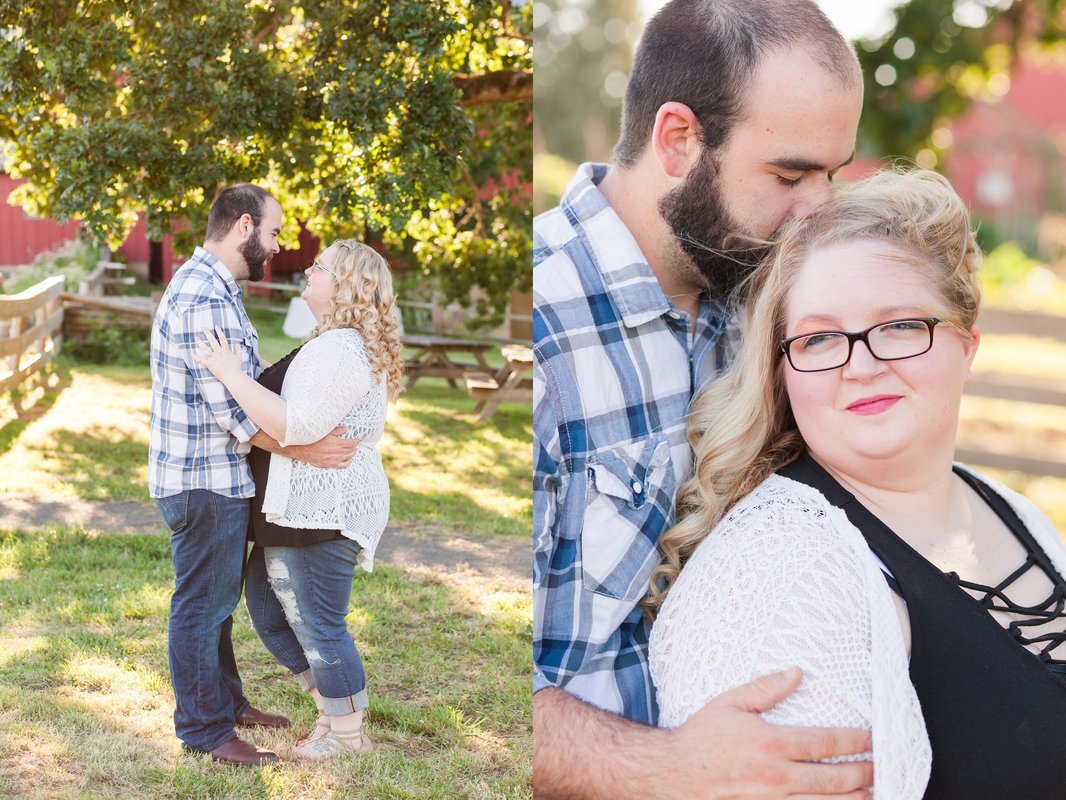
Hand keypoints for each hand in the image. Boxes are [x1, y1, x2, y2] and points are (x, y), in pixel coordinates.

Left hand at [194, 326, 242, 382]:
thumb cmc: (236, 368)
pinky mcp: (210, 365)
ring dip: (200, 343)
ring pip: (205, 349)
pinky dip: (196, 357)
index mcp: (226, 351)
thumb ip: (237, 350)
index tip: (215, 326)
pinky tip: (192, 354)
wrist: (232, 377)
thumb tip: (236, 344)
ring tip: (196, 338)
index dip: (219, 332)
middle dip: (207, 333)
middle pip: (212, 341)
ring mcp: (214, 358)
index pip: (222, 339)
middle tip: (203, 328)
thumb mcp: (239, 357)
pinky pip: (202, 360)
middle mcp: (219, 353)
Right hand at [301, 426, 357, 468]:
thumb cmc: (315, 440)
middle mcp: (339, 452)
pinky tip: (348, 459)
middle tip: (354, 444)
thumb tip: (346, 429)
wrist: (305, 450)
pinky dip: (348, 462)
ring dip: (352, 453)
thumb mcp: (327, 432)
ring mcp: (336, 460)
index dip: (356, 441)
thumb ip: (338, 430)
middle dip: (354, 447)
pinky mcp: (332, 465)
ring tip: (352, 450)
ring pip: (349, 457)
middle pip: (352, 450)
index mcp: (339, 443)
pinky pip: (344, 465)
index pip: (352, 443)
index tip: (357, 439)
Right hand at [670, 668, 872, 798]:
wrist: (673, 775)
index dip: (856, 741)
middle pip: (836, 779)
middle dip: (864, 772)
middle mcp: (778, 776)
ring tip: (872, 793)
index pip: (827, 742)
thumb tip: (797, 672)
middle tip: (880, 766)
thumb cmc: (701, 738)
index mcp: (772, 743)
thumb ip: (766, 688)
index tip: (873, 738)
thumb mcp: (730, 703)